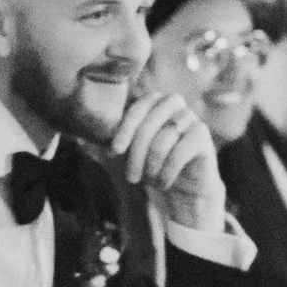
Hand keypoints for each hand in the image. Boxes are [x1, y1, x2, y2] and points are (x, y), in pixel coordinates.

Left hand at [108, 88, 225, 232]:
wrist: (185, 186)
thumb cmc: (154, 164)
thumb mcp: (130, 153)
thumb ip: (113, 142)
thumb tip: (83, 140)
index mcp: (154, 101)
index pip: (136, 108)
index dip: (124, 129)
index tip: (114, 152)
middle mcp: (174, 103)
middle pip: (149, 123)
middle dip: (136, 154)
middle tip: (131, 178)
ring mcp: (190, 117)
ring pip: (163, 140)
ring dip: (151, 166)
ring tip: (149, 181)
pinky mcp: (202, 135)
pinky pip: (180, 151)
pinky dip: (167, 172)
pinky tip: (163, 183)